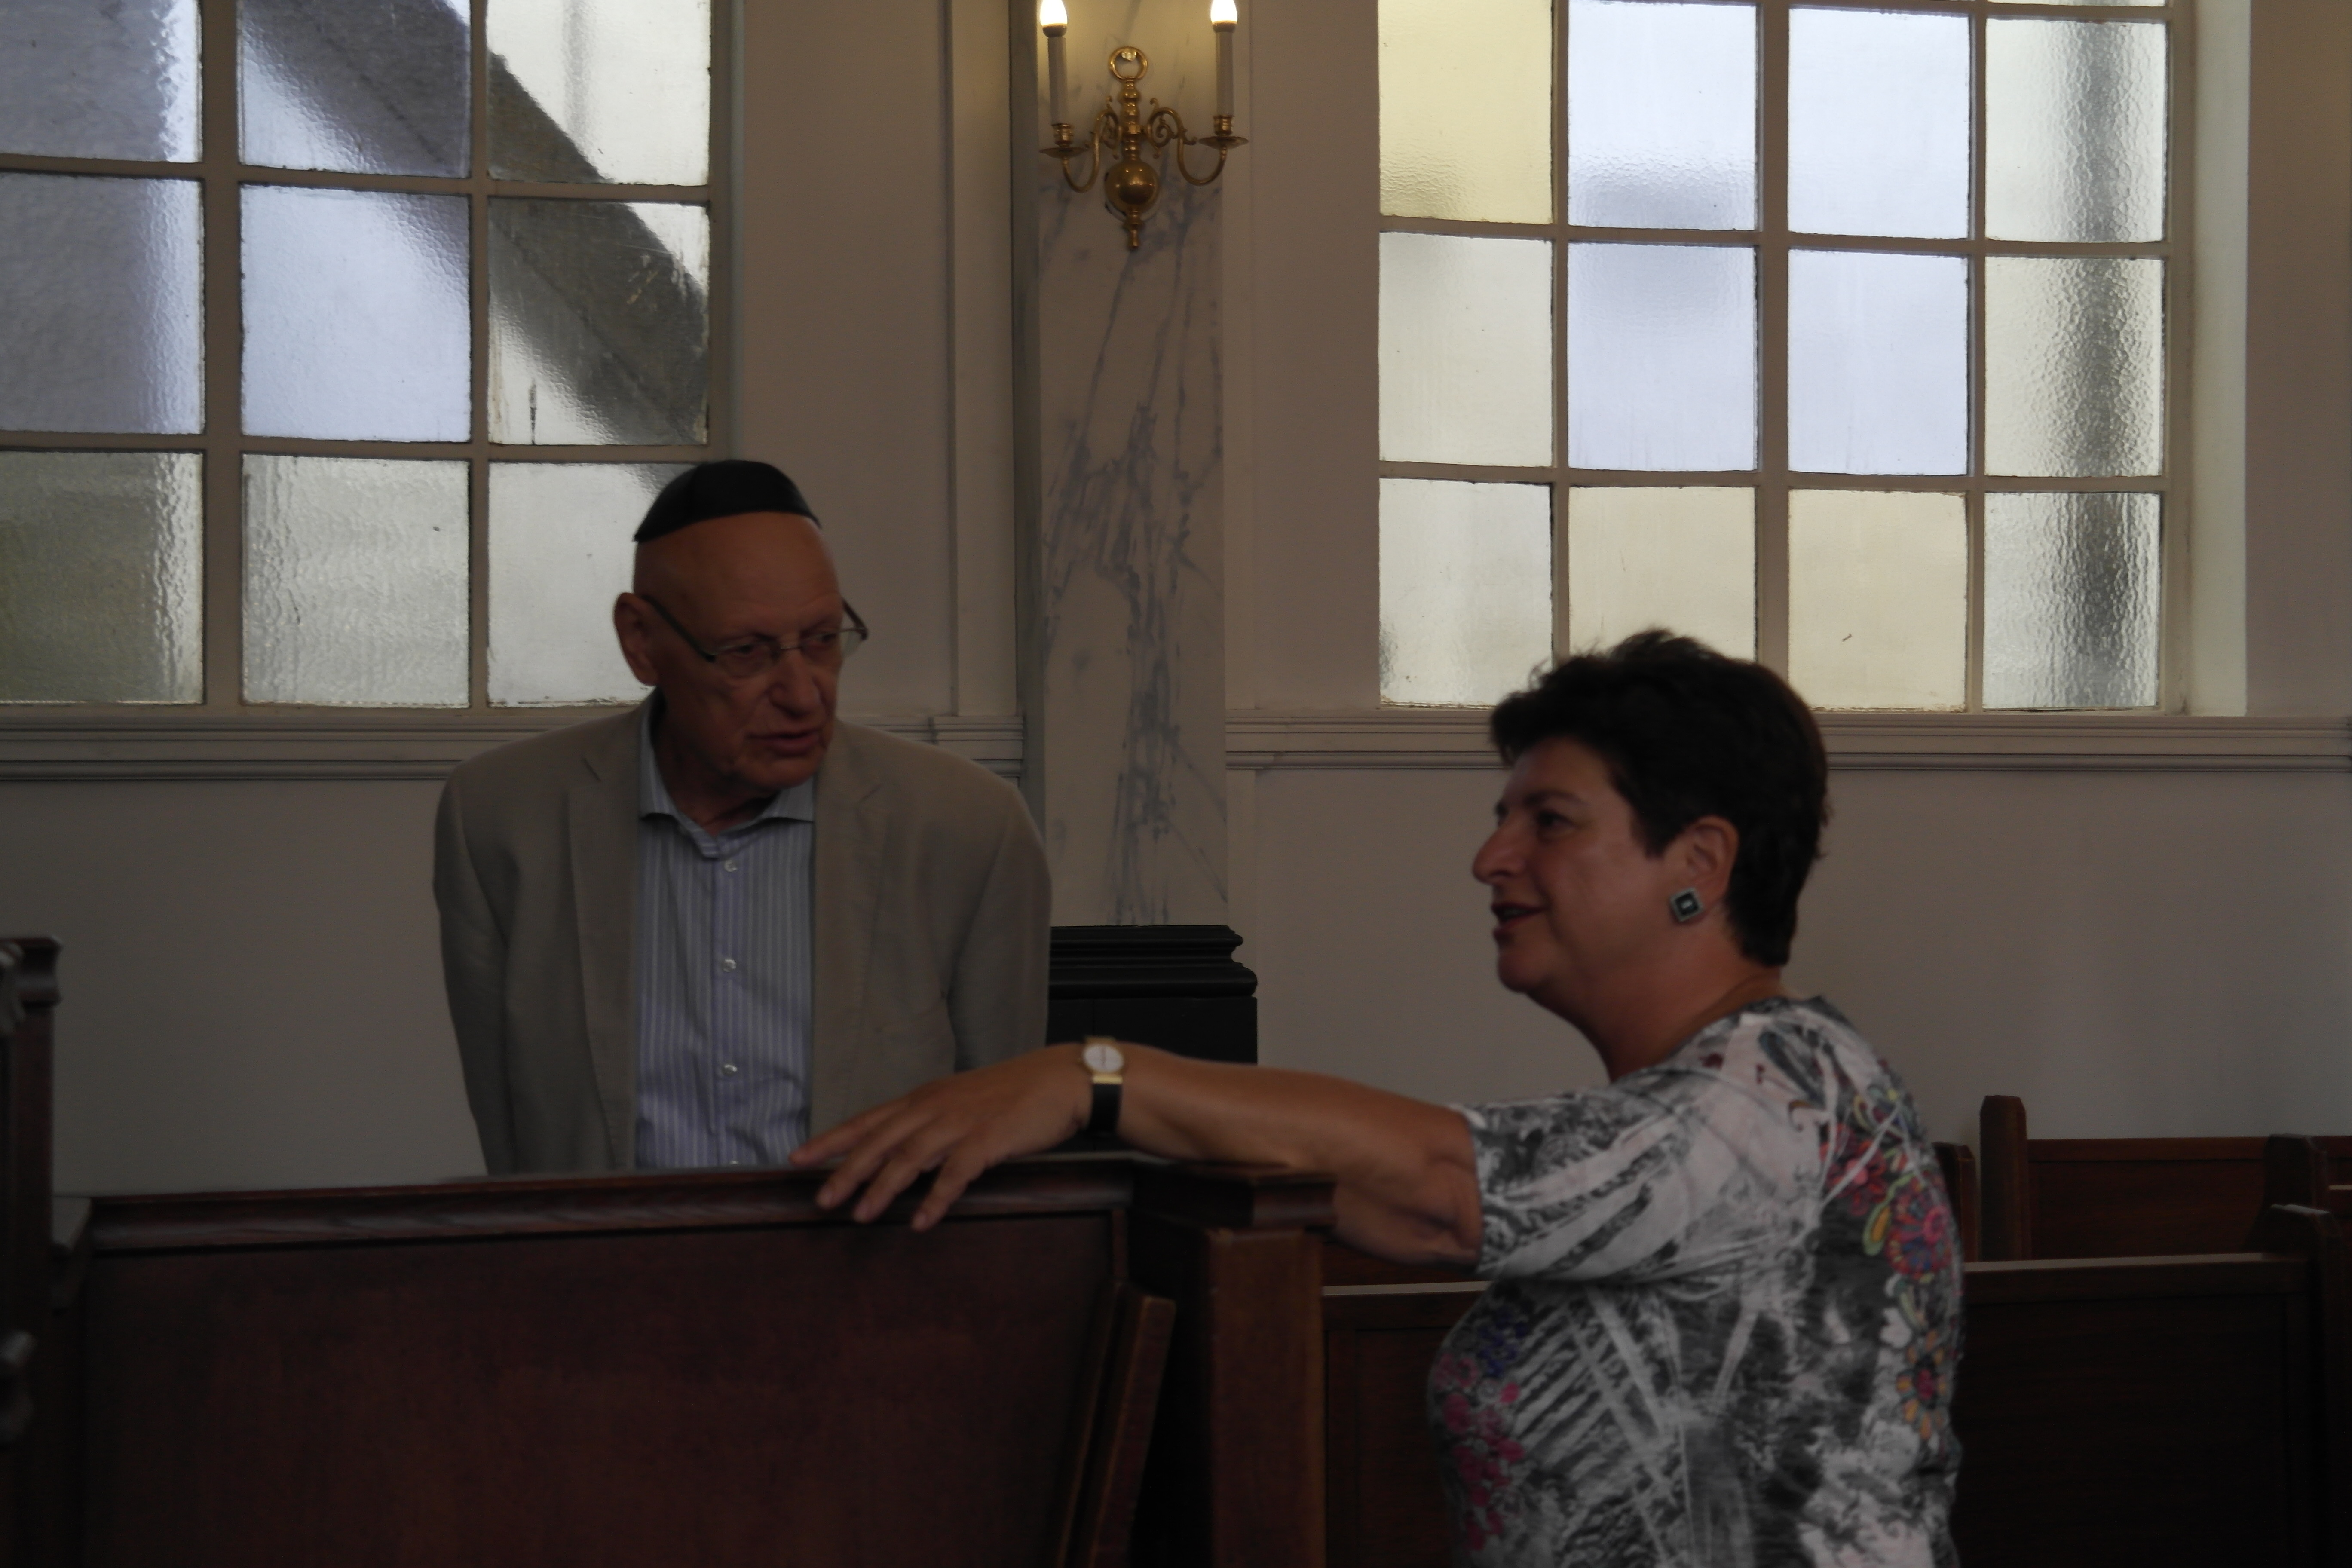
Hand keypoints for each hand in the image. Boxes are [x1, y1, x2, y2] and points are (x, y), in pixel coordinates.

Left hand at [791, 1045, 1094, 1228]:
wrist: (1063, 1080)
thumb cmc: (1015, 1093)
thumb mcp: (963, 1101)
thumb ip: (932, 1122)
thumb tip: (904, 1151)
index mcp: (926, 1097)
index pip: (868, 1119)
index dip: (832, 1140)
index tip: (798, 1159)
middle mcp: (935, 1106)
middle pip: (880, 1140)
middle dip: (846, 1171)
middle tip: (820, 1200)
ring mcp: (961, 1121)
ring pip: (910, 1156)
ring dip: (882, 1188)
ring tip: (861, 1215)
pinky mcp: (989, 1139)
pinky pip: (956, 1173)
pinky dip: (936, 1197)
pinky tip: (921, 1221)